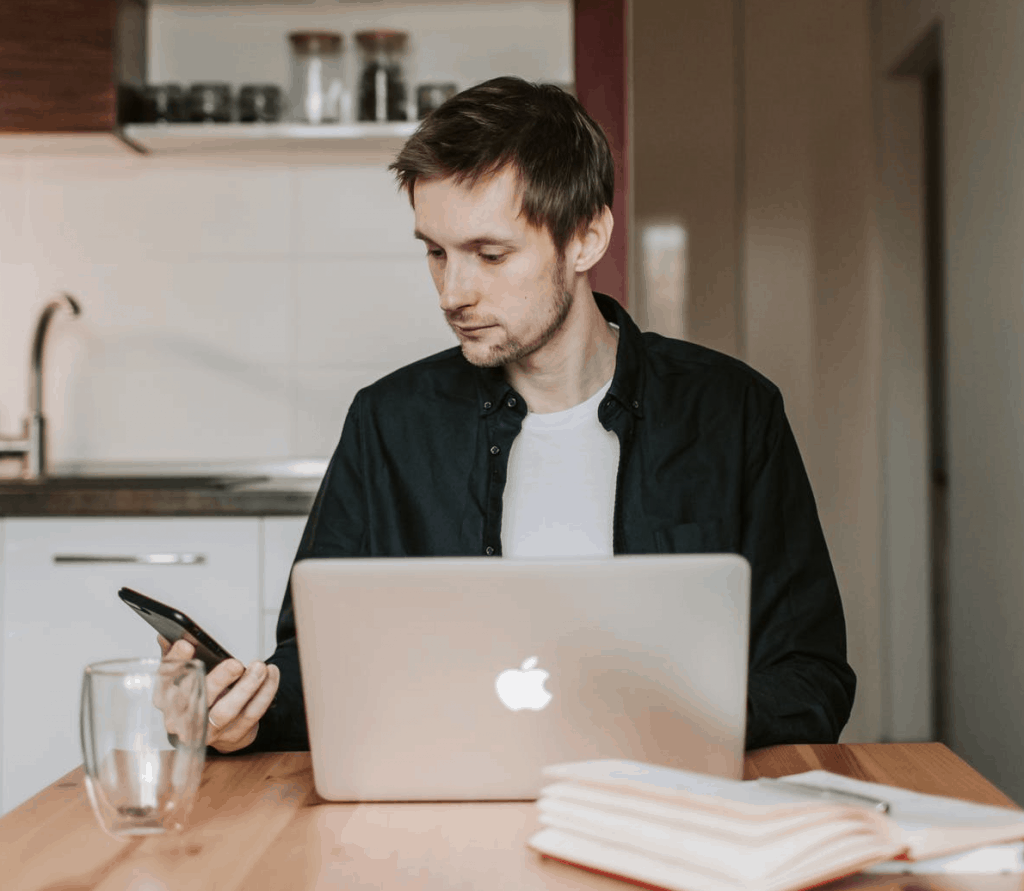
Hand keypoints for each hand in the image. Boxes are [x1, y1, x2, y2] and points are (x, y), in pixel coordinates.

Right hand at [158, 635, 279, 753]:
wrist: (211, 726)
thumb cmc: (195, 692)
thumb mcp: (183, 672)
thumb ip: (175, 655)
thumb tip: (165, 636)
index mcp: (165, 700)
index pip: (164, 682)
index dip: (175, 663)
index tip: (186, 644)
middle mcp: (181, 722)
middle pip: (196, 702)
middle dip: (217, 680)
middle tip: (235, 664)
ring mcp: (207, 732)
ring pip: (227, 711)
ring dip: (247, 687)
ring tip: (259, 667)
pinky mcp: (232, 737)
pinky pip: (251, 714)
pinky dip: (264, 693)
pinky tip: (271, 674)